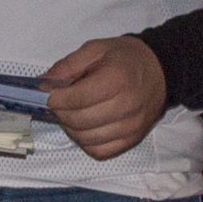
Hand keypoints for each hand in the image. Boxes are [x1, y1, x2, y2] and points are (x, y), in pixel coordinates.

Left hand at [40, 35, 167, 160]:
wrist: (160, 70)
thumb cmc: (124, 58)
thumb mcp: (94, 49)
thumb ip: (67, 66)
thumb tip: (42, 85)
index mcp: (117, 79)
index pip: (77, 98)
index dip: (55, 98)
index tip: (47, 93)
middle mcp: (127, 106)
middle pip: (79, 120)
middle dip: (60, 113)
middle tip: (58, 103)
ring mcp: (132, 126)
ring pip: (86, 138)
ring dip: (70, 128)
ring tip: (70, 114)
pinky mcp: (133, 140)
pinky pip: (100, 151)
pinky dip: (85, 142)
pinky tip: (84, 127)